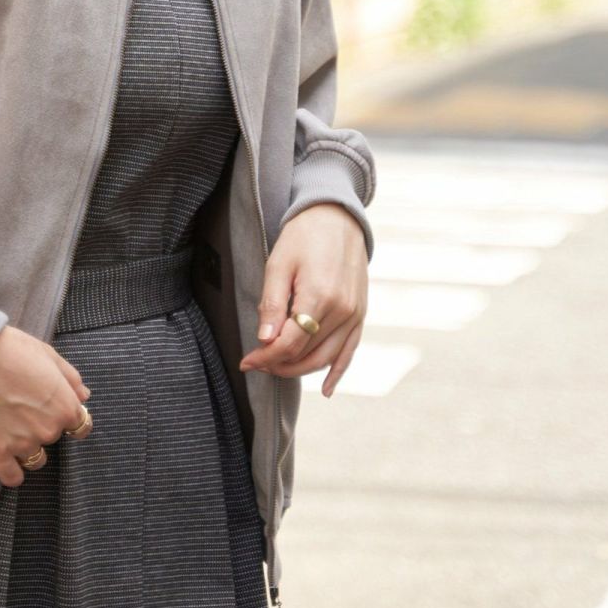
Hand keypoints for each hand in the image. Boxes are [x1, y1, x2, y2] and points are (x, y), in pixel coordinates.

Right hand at [0, 325, 92, 485]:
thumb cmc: (13, 349)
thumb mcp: (49, 355)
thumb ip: (71, 378)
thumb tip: (83, 396)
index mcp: (65, 407)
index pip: (81, 426)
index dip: (71, 418)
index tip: (57, 411)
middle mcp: (48, 430)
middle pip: (54, 438)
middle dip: (44, 425)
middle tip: (25, 406)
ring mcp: (22, 444)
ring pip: (36, 459)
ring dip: (29, 447)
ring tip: (13, 427)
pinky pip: (12, 477)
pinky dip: (13, 472)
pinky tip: (8, 460)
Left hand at [237, 203, 367, 397]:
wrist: (337, 218)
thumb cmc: (302, 237)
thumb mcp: (278, 264)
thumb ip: (272, 304)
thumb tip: (265, 340)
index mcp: (319, 295)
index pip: (290, 343)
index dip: (266, 357)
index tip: (247, 361)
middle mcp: (342, 310)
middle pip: (308, 354)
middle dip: (278, 365)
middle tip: (256, 363)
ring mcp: (355, 314)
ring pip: (327, 358)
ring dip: (300, 370)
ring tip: (276, 368)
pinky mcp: (361, 314)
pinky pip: (350, 351)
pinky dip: (337, 372)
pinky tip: (325, 390)